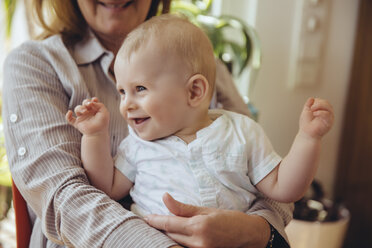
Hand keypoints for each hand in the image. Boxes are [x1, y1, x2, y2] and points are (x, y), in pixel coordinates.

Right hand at [65, 97, 109, 134]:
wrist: (98, 133)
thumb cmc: (102, 123)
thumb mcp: (104, 112)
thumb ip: (100, 105)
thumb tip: (92, 101)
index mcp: (94, 110)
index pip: (91, 102)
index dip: (91, 100)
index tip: (94, 101)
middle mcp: (88, 113)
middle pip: (84, 103)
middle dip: (85, 102)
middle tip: (89, 105)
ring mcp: (82, 117)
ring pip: (77, 108)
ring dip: (80, 108)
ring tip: (85, 111)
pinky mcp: (77, 123)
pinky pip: (69, 119)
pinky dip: (68, 115)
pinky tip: (70, 112)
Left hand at [145, 193, 269, 247]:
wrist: (248, 235)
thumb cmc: (229, 219)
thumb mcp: (205, 210)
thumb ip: (183, 207)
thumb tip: (164, 197)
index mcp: (198, 226)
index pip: (169, 223)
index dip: (155, 220)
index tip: (146, 217)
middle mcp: (198, 242)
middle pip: (170, 234)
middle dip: (161, 226)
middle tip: (153, 218)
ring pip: (176, 242)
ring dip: (169, 233)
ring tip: (163, 225)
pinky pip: (184, 247)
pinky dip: (178, 240)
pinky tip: (177, 233)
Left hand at [299, 97, 333, 138]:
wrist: (306, 134)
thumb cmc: (306, 124)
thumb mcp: (306, 111)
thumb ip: (309, 104)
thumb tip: (312, 98)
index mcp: (323, 111)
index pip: (323, 101)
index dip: (317, 101)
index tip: (310, 106)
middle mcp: (328, 114)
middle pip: (327, 103)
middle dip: (318, 103)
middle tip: (311, 108)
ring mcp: (329, 118)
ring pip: (329, 107)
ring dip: (319, 106)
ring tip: (312, 111)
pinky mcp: (329, 122)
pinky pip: (328, 114)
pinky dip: (320, 112)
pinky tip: (315, 114)